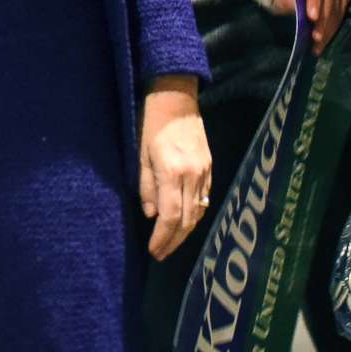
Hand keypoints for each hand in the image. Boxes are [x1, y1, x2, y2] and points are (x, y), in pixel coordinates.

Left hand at [139, 77, 211, 258]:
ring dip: (185, 231)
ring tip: (171, 242)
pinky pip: (205, 198)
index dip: (162, 238)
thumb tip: (152, 215)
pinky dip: (194, 214)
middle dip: (174, 241)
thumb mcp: (140, 154)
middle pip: (187, 220)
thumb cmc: (151, 122)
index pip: (170, 217)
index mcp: (173, 173)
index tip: (154, 251)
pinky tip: (184, 221)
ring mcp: (205, 171)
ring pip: (199, 211)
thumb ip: (146, 187)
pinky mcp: (210, 166)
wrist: (176, 97)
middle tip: (161, 254)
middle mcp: (193, 175)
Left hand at [275, 0, 344, 52]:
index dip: (314, 1)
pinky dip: (333, 28)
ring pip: (337, 9)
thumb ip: (289, 0)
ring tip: (318, 45)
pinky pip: (341, 13)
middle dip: (322, 21)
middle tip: (316, 38)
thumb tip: (300, 14)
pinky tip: (325, 39)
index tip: (312, 17)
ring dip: (329, 28)